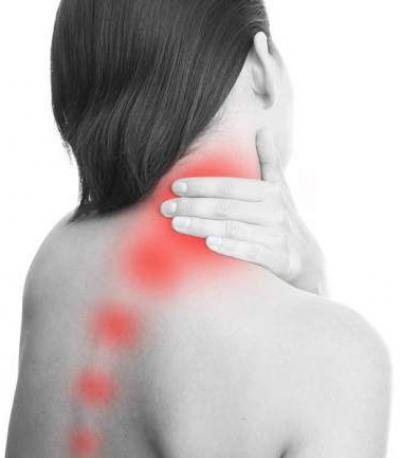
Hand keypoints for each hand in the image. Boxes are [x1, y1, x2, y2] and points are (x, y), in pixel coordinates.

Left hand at [160, 131, 326, 294]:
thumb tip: (262, 128)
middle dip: (193, 206)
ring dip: (202, 225)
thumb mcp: (279, 187)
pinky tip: (208, 243)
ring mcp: (276, 235)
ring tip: (176, 224)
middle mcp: (273, 211)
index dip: (202, 185)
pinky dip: (230, 246)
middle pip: (226, 206)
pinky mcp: (278, 257)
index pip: (230, 186)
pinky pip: (250, 251)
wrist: (306, 257)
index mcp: (270, 192)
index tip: (175, 186)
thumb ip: (268, 160)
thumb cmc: (284, 218)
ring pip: (233, 227)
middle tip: (166, 208)